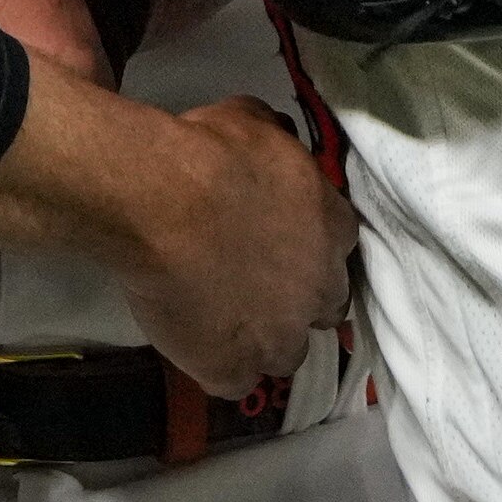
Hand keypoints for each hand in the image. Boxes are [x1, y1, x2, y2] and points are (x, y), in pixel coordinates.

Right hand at [110, 97, 354, 397]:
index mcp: (334, 227)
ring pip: (287, 352)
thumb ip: (275, 139)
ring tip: (222, 318)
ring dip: (263, 338)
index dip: (308, 244)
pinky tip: (198, 345)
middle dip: (297, 296)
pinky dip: (221, 366)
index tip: (279, 236)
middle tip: (253, 279)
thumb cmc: (209, 152)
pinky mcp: (236, 368)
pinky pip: (236, 380)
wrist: (163, 201)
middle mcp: (321, 288)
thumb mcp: (252, 121)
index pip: (338, 244)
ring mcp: (282, 336)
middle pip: (325, 306)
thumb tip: (277, 137)